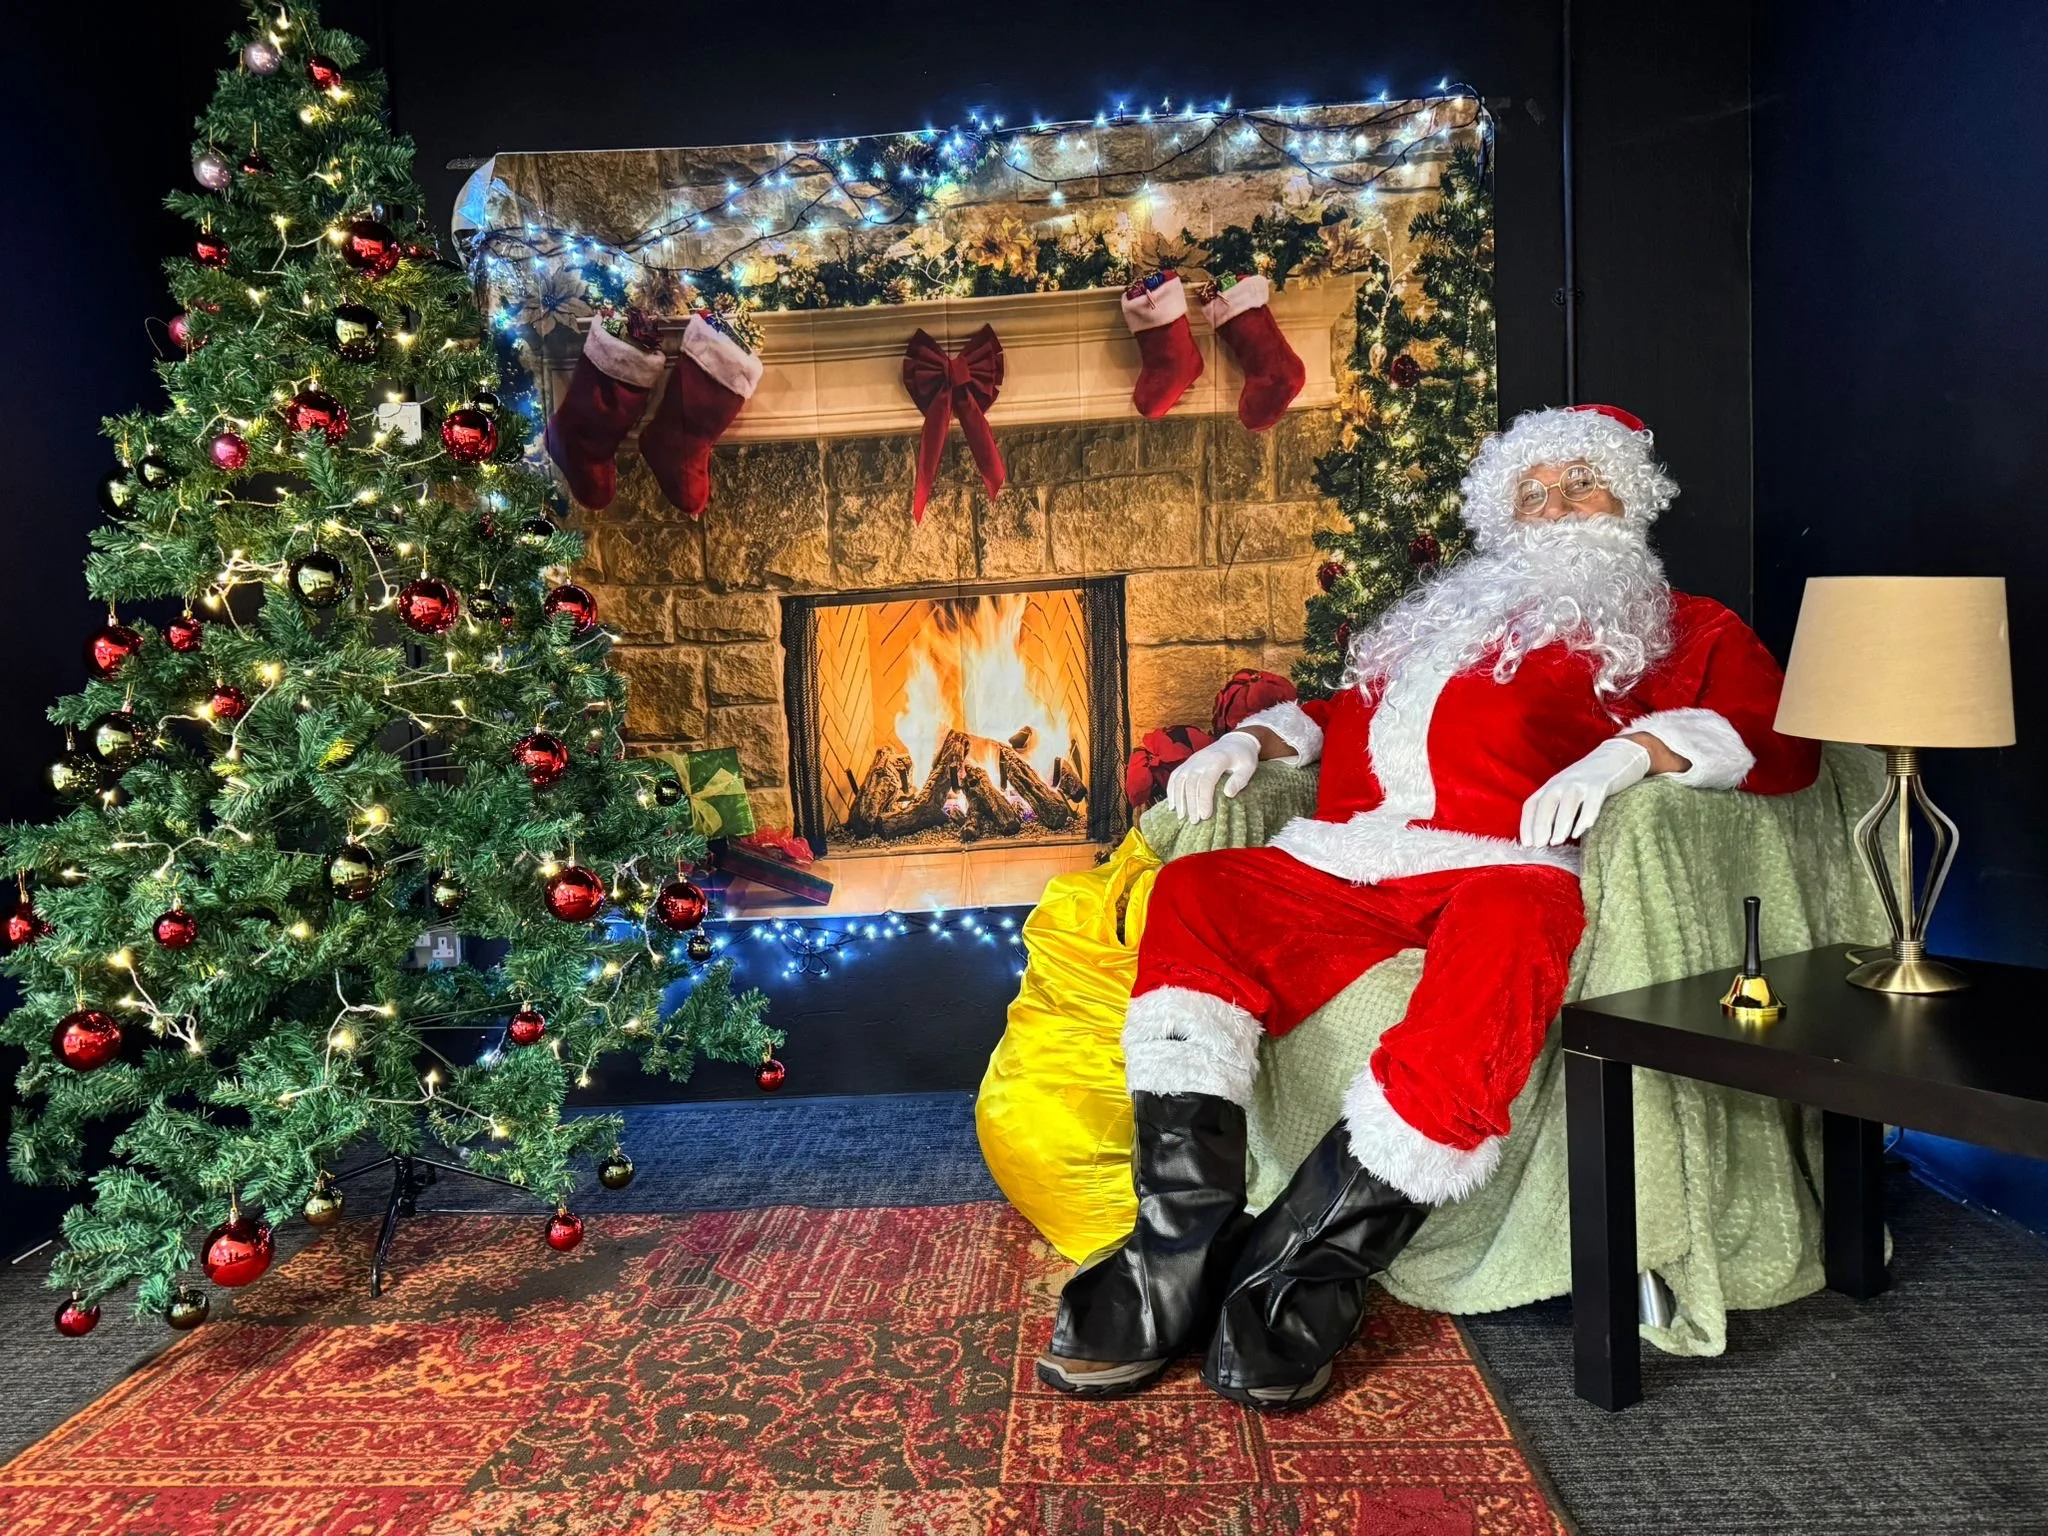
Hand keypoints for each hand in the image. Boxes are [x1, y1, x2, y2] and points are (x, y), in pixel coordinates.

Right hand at [1166, 731, 1263, 822]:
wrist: (1235, 741)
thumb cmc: (1244, 757)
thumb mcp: (1249, 767)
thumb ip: (1240, 780)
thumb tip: (1228, 794)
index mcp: (1218, 759)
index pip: (1207, 781)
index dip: (1204, 799)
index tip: (1205, 816)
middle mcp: (1202, 759)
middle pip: (1191, 783)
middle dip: (1191, 804)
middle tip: (1194, 821)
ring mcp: (1193, 760)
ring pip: (1180, 780)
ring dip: (1179, 799)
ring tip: (1181, 816)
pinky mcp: (1188, 762)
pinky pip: (1175, 776)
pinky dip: (1171, 791)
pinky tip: (1172, 805)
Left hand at [1519, 737, 1652, 846]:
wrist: (1616, 756)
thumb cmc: (1588, 781)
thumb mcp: (1566, 791)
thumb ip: (1556, 809)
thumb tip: (1545, 837)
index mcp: (1551, 786)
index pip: (1532, 805)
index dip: (1526, 825)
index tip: (1526, 844)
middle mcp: (1562, 782)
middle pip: (1546, 803)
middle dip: (1540, 825)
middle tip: (1539, 845)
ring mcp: (1581, 782)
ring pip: (1567, 803)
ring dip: (1560, 824)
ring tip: (1556, 842)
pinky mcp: (1601, 784)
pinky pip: (1592, 802)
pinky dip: (1585, 818)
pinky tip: (1580, 832)